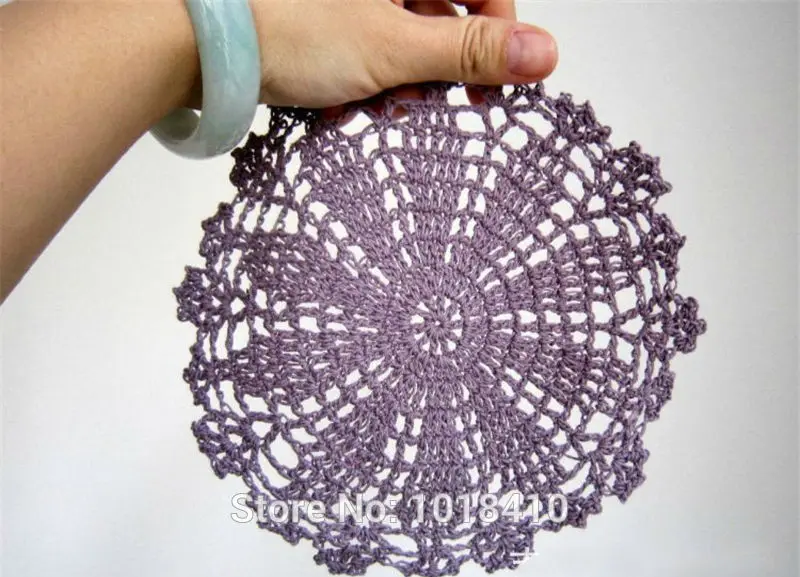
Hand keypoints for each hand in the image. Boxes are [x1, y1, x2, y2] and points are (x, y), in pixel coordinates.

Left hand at [244, 0, 557, 114]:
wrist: (195, 40)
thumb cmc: (286, 28)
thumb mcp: (393, 47)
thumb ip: (470, 53)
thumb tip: (542, 54)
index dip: (498, 30)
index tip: (493, 81)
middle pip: (440, 6)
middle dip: (441, 62)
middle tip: (432, 102)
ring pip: (400, 26)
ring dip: (402, 75)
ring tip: (382, 109)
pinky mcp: (321, 10)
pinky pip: (363, 36)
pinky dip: (366, 71)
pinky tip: (348, 101)